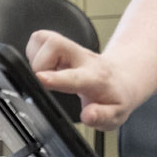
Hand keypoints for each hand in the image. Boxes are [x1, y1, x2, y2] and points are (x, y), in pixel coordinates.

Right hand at [26, 29, 140, 130]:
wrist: (123, 79)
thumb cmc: (116, 96)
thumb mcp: (116, 115)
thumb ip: (102, 116)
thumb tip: (87, 116)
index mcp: (95, 78)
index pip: (73, 76)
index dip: (54, 78)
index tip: (40, 80)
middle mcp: (83, 59)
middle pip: (55, 44)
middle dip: (37, 62)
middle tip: (39, 82)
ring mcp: (72, 49)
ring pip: (44, 39)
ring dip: (34, 58)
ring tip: (43, 76)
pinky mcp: (62, 44)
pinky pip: (40, 39)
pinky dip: (33, 53)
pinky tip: (44, 67)